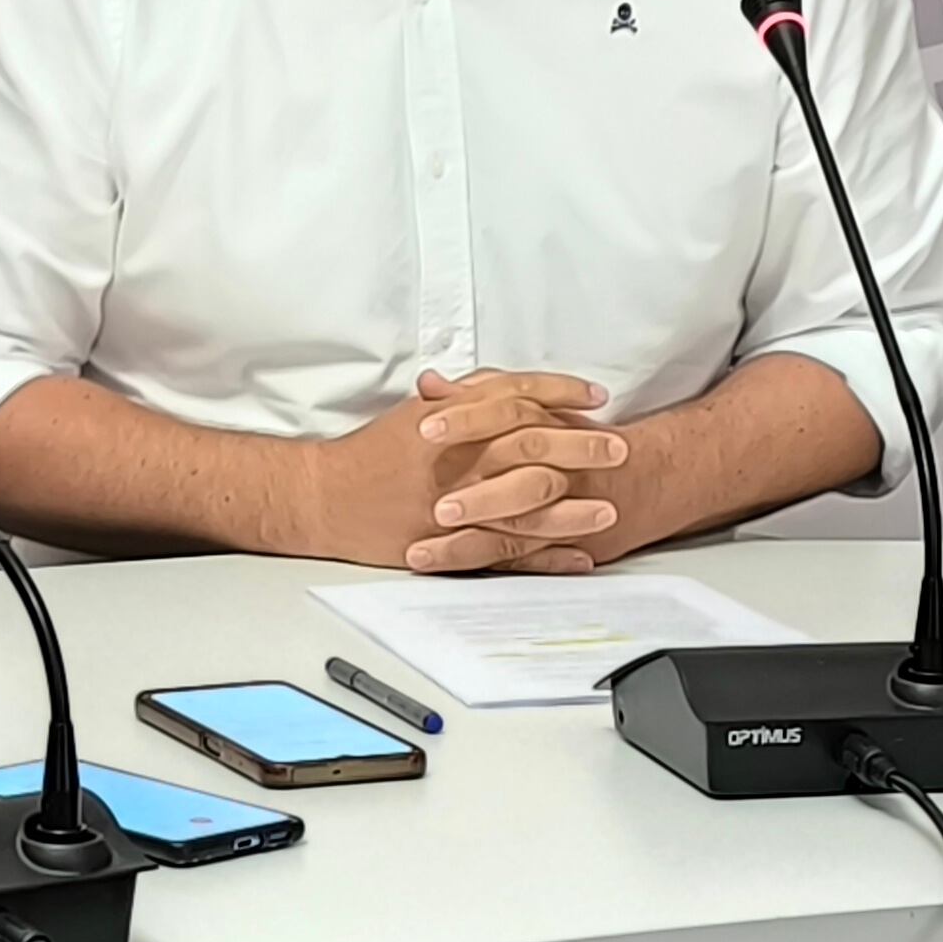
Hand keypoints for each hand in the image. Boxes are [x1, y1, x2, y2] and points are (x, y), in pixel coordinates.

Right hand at [295, 367, 612, 569]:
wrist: (324, 499)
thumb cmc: (369, 456)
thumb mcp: (414, 414)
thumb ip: (462, 397)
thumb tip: (504, 384)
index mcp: (449, 422)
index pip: (516, 398)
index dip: (560, 394)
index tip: (594, 397)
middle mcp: (454, 461)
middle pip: (529, 447)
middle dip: (579, 448)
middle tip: (618, 448)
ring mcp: (452, 505)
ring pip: (523, 504)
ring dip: (571, 508)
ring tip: (609, 508)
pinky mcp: (447, 545)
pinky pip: (504, 553)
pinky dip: (543, 557)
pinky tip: (575, 557)